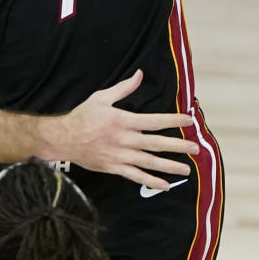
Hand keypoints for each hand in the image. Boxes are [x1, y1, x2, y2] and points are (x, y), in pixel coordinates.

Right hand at [58, 70, 199, 191]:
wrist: (63, 139)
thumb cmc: (82, 117)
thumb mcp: (101, 98)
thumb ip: (124, 88)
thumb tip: (140, 74)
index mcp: (123, 121)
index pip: (155, 121)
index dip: (174, 120)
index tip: (189, 120)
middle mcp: (125, 140)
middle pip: (157, 143)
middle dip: (178, 146)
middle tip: (196, 148)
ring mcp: (120, 156)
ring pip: (149, 162)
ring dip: (170, 166)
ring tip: (186, 169)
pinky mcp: (114, 167)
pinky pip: (135, 176)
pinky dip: (150, 181)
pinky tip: (164, 185)